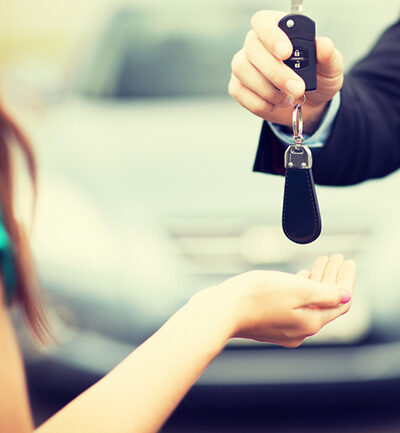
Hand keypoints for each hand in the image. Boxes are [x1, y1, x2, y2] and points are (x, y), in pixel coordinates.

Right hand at [194, 254, 354, 347]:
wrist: (222, 310)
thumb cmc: (257, 296)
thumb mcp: (297, 290)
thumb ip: (325, 293)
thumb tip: (345, 296)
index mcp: (311, 322)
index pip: (339, 302)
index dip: (346, 280)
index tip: (347, 260)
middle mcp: (300, 330)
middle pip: (326, 302)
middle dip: (333, 278)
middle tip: (335, 257)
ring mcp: (284, 328)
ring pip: (309, 302)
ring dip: (318, 281)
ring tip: (321, 261)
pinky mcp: (269, 323)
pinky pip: (294, 305)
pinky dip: (302, 289)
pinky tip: (300, 277)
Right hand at [229, 10, 343, 133]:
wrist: (308, 105)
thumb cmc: (318, 80)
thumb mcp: (330, 68)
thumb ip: (329, 56)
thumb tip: (323, 45)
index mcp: (278, 28)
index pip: (263, 21)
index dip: (271, 35)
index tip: (286, 52)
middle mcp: (256, 44)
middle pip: (252, 48)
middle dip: (275, 71)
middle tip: (297, 88)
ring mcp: (244, 65)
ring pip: (243, 71)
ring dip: (268, 89)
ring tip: (288, 97)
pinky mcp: (238, 86)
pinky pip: (241, 93)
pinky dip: (261, 103)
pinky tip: (275, 104)